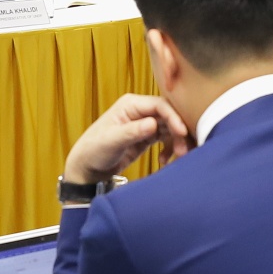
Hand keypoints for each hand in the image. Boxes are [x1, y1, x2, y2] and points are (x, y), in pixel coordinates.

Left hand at [65, 94, 191, 184]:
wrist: (88, 168)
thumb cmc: (94, 151)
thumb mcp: (112, 141)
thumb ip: (132, 132)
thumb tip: (153, 124)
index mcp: (131, 105)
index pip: (159, 105)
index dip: (174, 117)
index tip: (183, 132)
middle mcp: (140, 111)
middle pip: (169, 115)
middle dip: (179, 131)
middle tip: (184, 149)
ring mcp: (144, 123)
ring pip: (170, 127)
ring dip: (177, 141)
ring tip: (179, 156)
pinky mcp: (147, 136)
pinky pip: (166, 138)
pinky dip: (170, 148)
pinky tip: (164, 160)